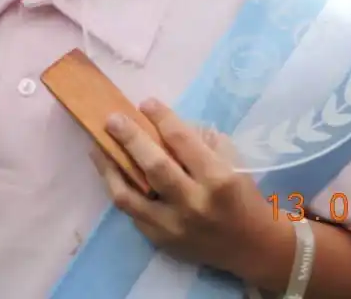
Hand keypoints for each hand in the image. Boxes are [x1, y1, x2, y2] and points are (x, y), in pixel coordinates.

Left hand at [93, 99, 290, 278]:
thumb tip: (163, 123)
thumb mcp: (232, 162)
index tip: (145, 102)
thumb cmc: (241, 197)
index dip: (162, 118)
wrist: (253, 248)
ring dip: (109, 167)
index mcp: (217, 179)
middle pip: (153, 166)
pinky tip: (111, 172)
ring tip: (97, 146)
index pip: (183, 141)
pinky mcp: (161, 241)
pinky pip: (131, 212)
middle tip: (112, 119)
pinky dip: (118, 189)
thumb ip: (200, 142)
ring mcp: (174, 226)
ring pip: (129, 195)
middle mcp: (194, 204)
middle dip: (130, 138)